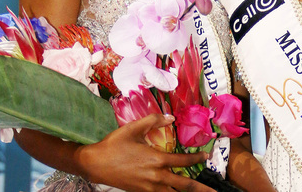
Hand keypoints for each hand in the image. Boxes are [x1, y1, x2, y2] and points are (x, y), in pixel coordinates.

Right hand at [77, 114, 213, 191]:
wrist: (95, 164)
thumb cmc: (114, 144)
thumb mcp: (133, 128)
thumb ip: (154, 120)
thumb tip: (171, 117)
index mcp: (156, 160)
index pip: (183, 162)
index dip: (197, 159)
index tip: (206, 156)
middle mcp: (155, 177)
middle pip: (183, 186)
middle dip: (200, 189)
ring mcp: (148, 187)